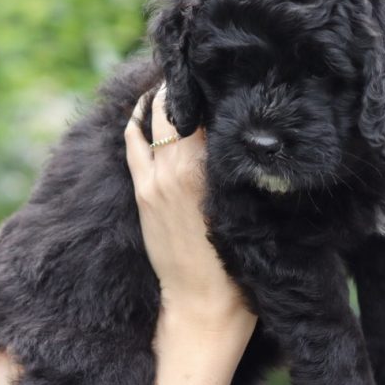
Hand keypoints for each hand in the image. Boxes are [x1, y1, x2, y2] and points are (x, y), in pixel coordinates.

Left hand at [125, 86, 256, 384]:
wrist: (200, 310)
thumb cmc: (237, 267)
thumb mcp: (251, 212)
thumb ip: (244, 170)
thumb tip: (249, 133)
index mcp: (205, 172)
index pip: (205, 111)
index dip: (214, 88)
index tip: (226, 73)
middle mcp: (175, 169)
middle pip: (175, 107)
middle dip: (188, 87)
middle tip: (207, 76)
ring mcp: (153, 181)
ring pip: (152, 120)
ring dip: (165, 100)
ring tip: (183, 87)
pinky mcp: (142, 193)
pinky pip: (133, 143)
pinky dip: (141, 122)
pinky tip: (153, 111)